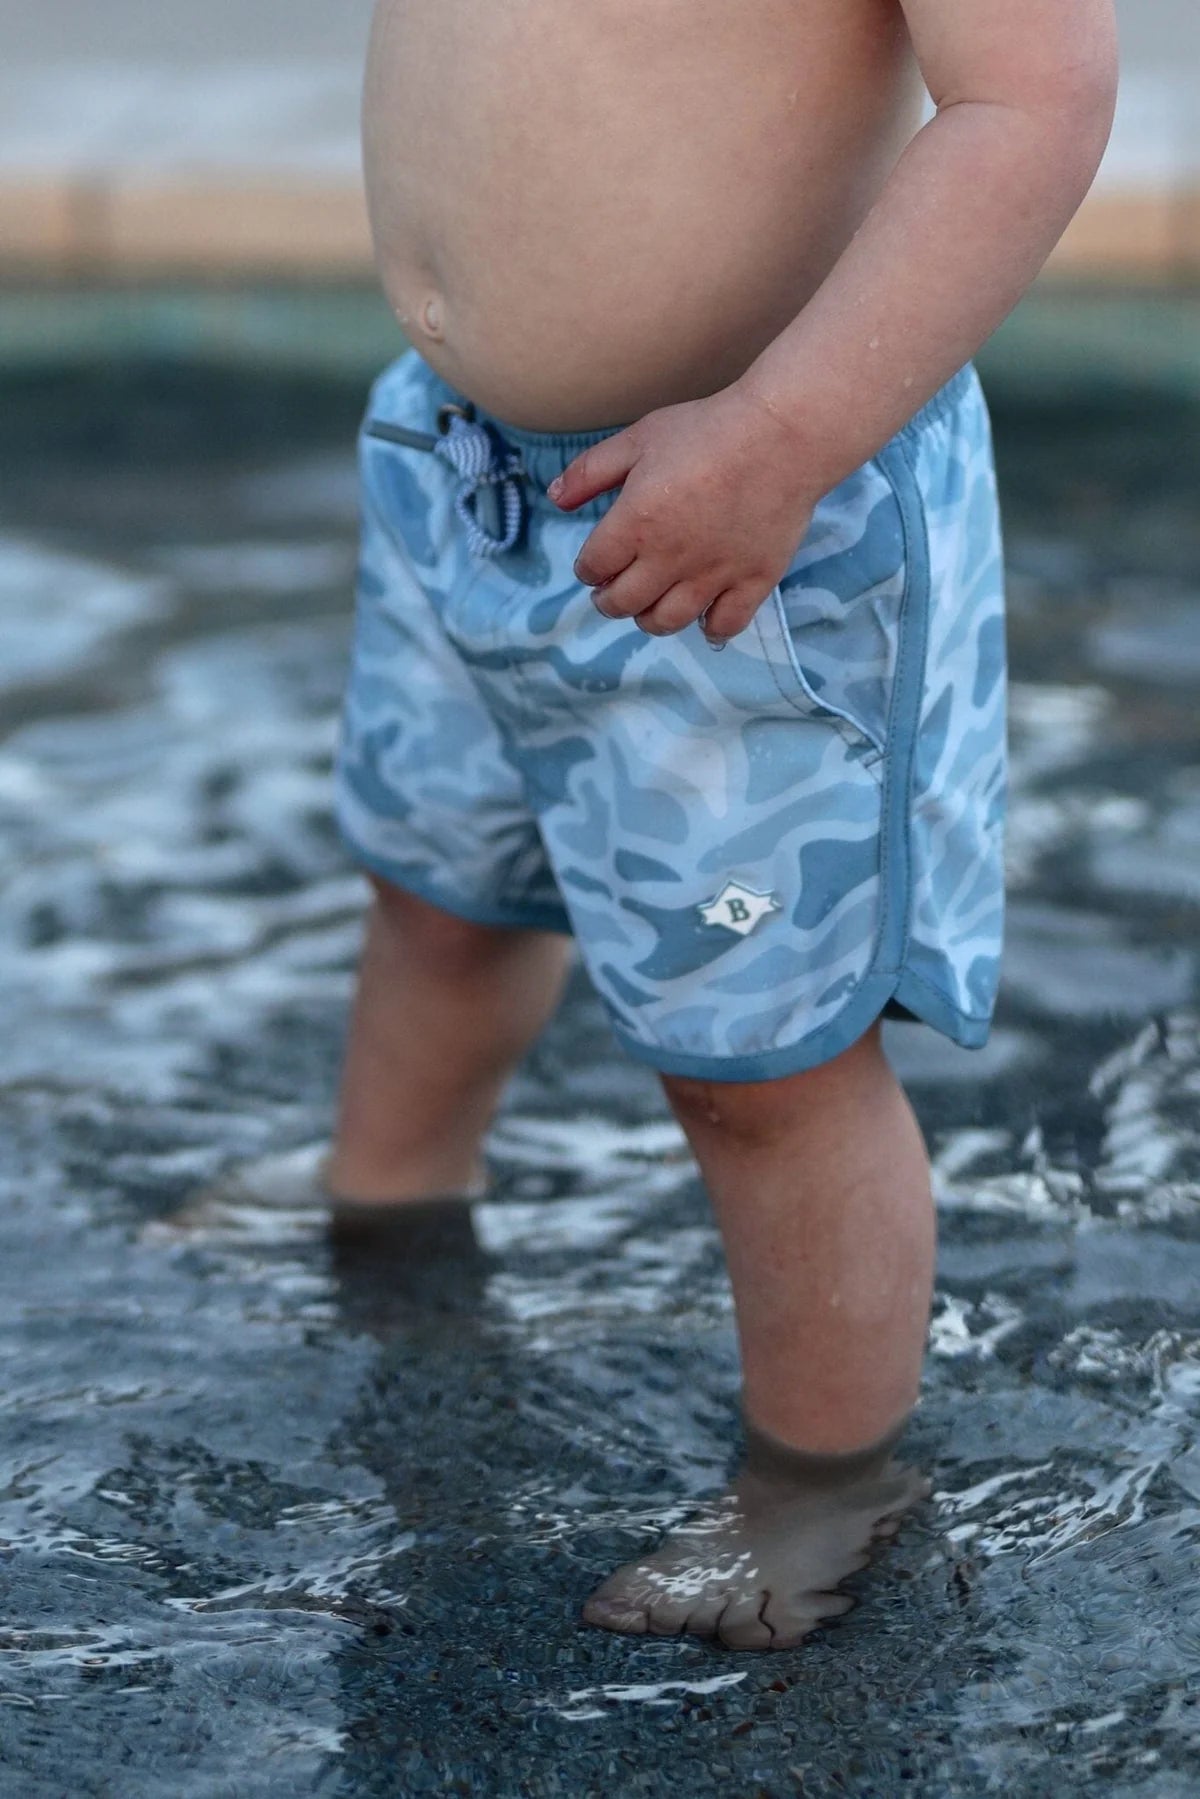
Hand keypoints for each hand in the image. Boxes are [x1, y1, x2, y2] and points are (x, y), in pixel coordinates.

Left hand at [547, 381, 819, 641]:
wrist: (783, 433)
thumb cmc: (708, 429)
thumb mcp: (638, 438)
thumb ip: (591, 471)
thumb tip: (554, 499)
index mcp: (636, 524)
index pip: (594, 568)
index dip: (588, 567)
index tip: (595, 562)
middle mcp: (670, 558)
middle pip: (623, 603)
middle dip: (609, 600)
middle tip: (613, 588)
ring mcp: (713, 575)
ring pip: (667, 621)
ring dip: (649, 618)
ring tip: (651, 603)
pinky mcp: (753, 580)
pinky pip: (723, 624)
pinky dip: (709, 627)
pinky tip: (704, 615)